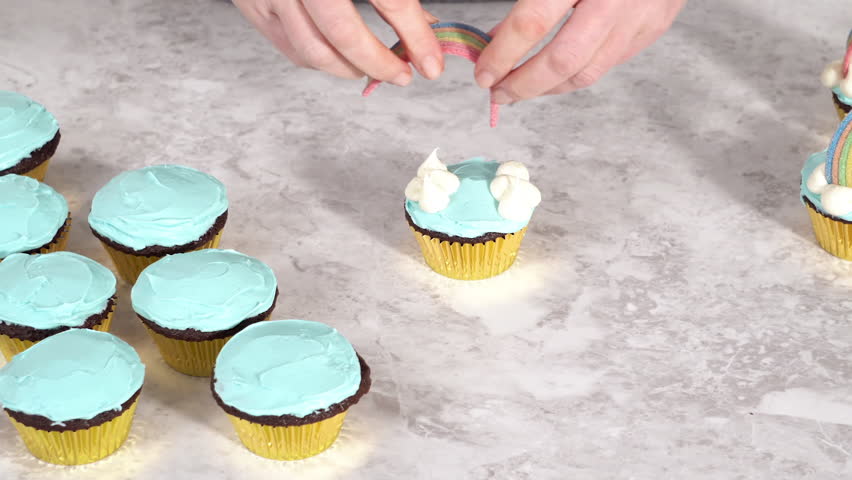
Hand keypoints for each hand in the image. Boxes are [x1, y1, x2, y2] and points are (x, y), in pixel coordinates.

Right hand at [232, 0, 443, 84]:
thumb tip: (425, 27)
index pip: (390, 0)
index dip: (416, 36)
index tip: (432, 63)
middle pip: (344, 35)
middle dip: (379, 64)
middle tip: (402, 75)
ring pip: (314, 52)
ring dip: (350, 69)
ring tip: (371, 69)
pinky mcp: (252, 5)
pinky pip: (291, 50)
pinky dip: (320, 62)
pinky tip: (339, 59)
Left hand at [475, 0, 685, 103]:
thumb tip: (498, 37)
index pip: (532, 23)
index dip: (502, 54)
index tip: (483, 72)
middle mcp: (614, 0)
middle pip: (562, 61)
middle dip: (523, 84)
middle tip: (497, 92)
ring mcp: (639, 17)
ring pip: (587, 73)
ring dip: (548, 88)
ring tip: (520, 90)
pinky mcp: (653, 28)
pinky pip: (608, 65)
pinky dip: (575, 76)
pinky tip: (555, 76)